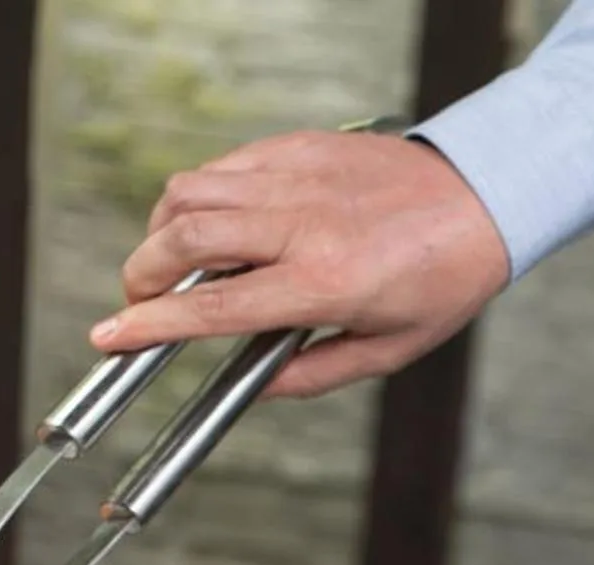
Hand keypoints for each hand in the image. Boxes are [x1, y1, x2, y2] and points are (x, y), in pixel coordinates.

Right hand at [89, 131, 511, 398]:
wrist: (484, 197)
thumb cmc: (442, 279)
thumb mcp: (387, 351)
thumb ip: (313, 374)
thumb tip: (254, 389)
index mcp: (323, 283)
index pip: (213, 307)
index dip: (150, 325)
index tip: (109, 335)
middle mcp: (301, 223)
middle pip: (184, 237)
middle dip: (142, 272)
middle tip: (137, 299)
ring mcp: (296, 176)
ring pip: (191, 190)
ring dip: (163, 229)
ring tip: (171, 260)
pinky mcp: (297, 145)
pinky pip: (224, 166)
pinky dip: (200, 195)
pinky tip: (214, 223)